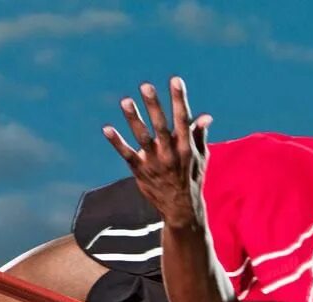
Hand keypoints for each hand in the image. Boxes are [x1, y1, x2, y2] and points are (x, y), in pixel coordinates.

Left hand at [102, 77, 212, 228]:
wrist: (182, 210)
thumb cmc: (192, 179)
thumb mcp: (201, 158)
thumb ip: (199, 136)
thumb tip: (205, 116)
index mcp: (187, 148)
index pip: (183, 120)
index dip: (180, 99)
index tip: (176, 80)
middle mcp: (171, 154)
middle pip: (161, 126)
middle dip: (154, 106)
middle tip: (146, 86)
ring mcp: (155, 163)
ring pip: (143, 138)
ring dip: (133, 119)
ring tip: (125, 101)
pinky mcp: (140, 171)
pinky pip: (127, 155)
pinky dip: (117, 142)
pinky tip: (107, 129)